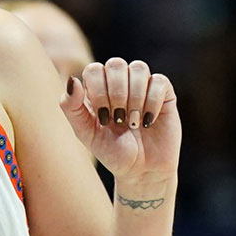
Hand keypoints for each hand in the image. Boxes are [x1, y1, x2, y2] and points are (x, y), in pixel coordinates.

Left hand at [62, 58, 180, 184]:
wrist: (141, 171)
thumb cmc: (111, 151)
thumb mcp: (85, 133)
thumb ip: (71, 107)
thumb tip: (72, 80)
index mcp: (97, 88)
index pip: (93, 69)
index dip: (98, 91)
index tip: (103, 118)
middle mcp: (119, 82)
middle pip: (116, 64)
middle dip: (116, 93)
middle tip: (118, 119)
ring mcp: (142, 85)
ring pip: (138, 68)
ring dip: (134, 97)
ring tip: (133, 122)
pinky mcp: (164, 93)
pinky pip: (159, 81)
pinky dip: (152, 102)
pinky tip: (148, 121)